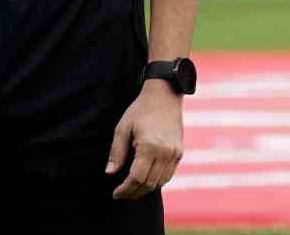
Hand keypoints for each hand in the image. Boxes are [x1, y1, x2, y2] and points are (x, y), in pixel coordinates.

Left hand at [107, 80, 184, 199]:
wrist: (164, 95)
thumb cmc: (140, 110)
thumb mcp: (123, 128)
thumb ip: (116, 152)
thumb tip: (109, 173)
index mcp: (149, 146)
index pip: (136, 178)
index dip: (125, 189)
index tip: (115, 193)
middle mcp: (165, 152)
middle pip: (149, 183)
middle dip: (133, 192)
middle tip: (121, 194)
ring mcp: (174, 152)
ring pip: (160, 182)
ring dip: (145, 189)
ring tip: (132, 190)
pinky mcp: (179, 152)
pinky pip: (169, 174)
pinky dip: (157, 181)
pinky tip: (146, 180)